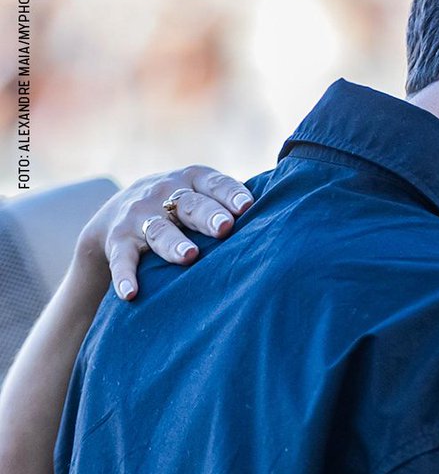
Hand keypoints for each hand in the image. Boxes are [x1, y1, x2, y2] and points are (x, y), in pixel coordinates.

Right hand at [71, 166, 253, 300]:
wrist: (115, 213)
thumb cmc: (180, 208)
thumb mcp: (201, 195)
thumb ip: (232, 203)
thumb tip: (287, 215)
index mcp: (192, 180)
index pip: (214, 183)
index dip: (230, 194)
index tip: (247, 207)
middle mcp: (165, 193)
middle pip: (190, 204)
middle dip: (207, 216)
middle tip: (224, 228)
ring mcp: (140, 216)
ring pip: (159, 229)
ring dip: (173, 243)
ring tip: (189, 257)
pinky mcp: (118, 240)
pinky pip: (123, 259)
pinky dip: (125, 276)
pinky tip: (131, 294)